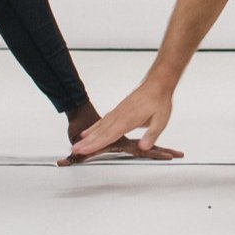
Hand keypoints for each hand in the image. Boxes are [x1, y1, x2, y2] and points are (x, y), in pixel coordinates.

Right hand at [59, 88, 184, 166]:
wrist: (157, 84)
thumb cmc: (159, 100)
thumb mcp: (161, 120)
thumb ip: (152, 135)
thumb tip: (144, 147)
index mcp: (128, 120)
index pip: (109, 135)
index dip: (96, 144)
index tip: (84, 150)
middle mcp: (119, 116)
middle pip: (100, 132)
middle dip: (87, 142)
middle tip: (74, 149)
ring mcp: (118, 113)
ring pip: (100, 126)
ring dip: (88, 136)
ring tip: (77, 143)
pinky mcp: (119, 110)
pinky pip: (103, 121)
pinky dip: (94, 127)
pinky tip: (88, 132)